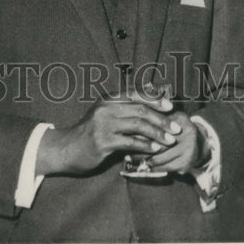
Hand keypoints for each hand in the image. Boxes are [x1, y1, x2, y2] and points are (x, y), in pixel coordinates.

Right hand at [36, 92, 175, 175]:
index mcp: (108, 99)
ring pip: (137, 125)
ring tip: (170, 139)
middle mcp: (105, 108)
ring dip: (157, 132)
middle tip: (176, 127)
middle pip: (140, 109)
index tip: (170, 106)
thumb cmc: (90, 133)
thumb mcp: (104, 115)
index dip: (154, 99)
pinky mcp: (103, 142)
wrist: (67, 148)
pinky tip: (154, 149)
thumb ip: (124, 110)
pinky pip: (129, 142)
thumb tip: (150, 105)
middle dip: (161, 118)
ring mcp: (103, 125)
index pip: (135, 94)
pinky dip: (145, 145)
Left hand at [127, 110, 208, 174]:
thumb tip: (134, 111)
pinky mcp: (187, 163)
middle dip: (140, 146)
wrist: (200, 144)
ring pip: (161, 157)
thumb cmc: (178, 128)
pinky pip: (166, 167)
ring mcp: (189, 149)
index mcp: (181, 119)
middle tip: (125, 149)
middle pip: (159, 142)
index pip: (158, 125)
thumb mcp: (171, 116)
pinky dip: (154, 167)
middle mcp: (187, 133)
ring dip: (144, 159)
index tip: (128, 133)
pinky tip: (144, 166)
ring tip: (130, 158)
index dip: (142, 130)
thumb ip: (156, 112)